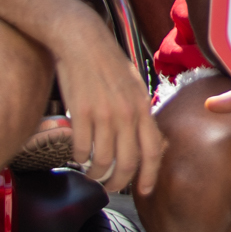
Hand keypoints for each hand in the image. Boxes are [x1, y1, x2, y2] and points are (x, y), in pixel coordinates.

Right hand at [48, 7, 165, 195]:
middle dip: (119, 182)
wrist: (83, 40)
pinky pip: (81, 148)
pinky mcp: (80, 113)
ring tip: (92, 175)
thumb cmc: (109, 62)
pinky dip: (79, 158)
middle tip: (111, 188)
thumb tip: (147, 137)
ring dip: (96, 174)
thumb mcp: (134, 85)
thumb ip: (140, 112)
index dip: (150, 175)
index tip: (144, 191)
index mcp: (142, 107)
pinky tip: (78, 157)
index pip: (153, 150)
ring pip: (102, 160)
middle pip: (127, 162)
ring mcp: (103, 114)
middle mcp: (126, 114)